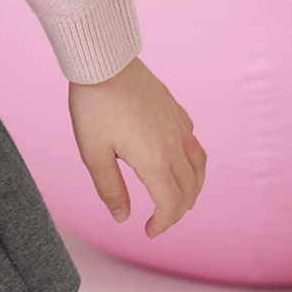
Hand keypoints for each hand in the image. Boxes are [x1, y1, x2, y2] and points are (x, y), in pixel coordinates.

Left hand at [68, 57, 206, 237]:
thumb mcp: (93, 153)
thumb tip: (122, 217)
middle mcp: (174, 144)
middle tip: (160, 219)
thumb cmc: (93, 105)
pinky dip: (191, 159)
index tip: (149, 231)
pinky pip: (192, 140)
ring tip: (180, 197)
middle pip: (189, 189)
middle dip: (177, 210)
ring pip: (198, 165)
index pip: (171, 205)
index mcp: (155, 160)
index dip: (164, 224)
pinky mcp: (174, 108)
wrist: (103, 60)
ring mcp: (177, 124)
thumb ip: (110, 189)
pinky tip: (176, 157)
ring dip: (192, 187)